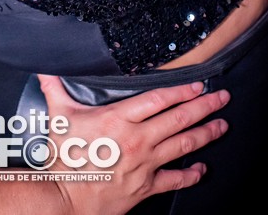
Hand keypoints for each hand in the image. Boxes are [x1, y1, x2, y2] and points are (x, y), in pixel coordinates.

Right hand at [38, 75, 229, 214]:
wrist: (65, 199)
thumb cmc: (64, 159)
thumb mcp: (58, 116)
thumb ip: (55, 88)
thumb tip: (46, 68)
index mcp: (119, 118)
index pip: (158, 99)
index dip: (181, 90)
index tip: (197, 83)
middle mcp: (137, 139)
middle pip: (178, 119)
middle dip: (204, 106)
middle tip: (221, 97)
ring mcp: (145, 164)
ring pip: (183, 145)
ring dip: (206, 133)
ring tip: (222, 124)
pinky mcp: (146, 187)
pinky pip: (175, 180)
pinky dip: (191, 174)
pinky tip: (202, 169)